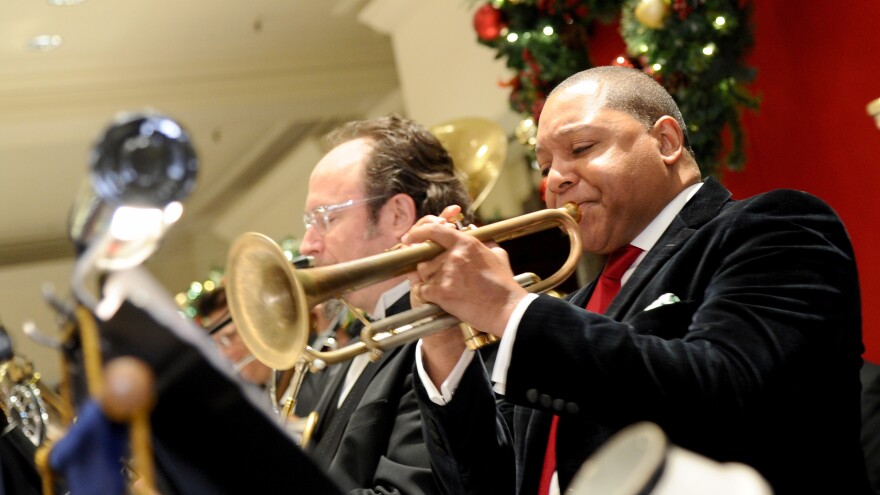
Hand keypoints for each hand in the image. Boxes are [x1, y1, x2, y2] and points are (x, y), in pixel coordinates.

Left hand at [403, 206, 528, 338]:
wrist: (506, 309)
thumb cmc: (504, 285)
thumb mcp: (497, 255)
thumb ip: (483, 242)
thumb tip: (474, 233)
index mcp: (466, 243)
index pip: (434, 230)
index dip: (418, 232)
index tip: (410, 237)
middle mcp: (454, 255)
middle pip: (426, 255)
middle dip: (429, 264)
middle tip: (439, 274)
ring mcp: (446, 273)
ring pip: (423, 272)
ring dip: (429, 279)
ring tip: (446, 287)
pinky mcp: (442, 292)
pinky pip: (423, 290)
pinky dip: (428, 294)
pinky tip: (441, 298)